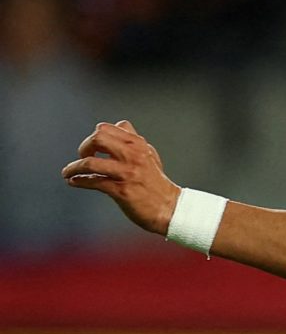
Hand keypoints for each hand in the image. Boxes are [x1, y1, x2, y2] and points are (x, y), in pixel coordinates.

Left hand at [61, 121, 180, 234]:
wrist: (169, 207)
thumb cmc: (157, 183)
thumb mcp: (149, 155)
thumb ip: (133, 140)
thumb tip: (120, 125)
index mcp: (138, 145)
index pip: (107, 128)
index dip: (95, 137)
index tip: (93, 148)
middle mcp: (133, 156)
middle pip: (97, 139)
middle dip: (84, 147)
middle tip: (83, 157)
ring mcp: (127, 173)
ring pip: (91, 162)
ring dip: (74, 168)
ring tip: (68, 172)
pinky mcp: (122, 191)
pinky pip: (93, 182)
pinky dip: (79, 181)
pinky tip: (74, 181)